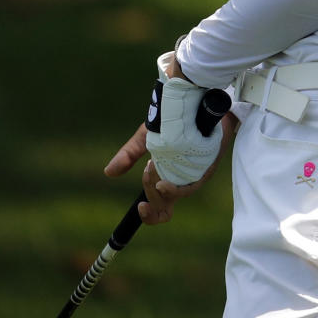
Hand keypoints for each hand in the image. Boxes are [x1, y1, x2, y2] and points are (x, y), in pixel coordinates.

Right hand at [104, 114, 236, 226]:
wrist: (196, 101)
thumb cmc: (173, 120)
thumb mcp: (147, 137)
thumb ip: (129, 154)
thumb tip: (109, 172)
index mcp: (169, 179)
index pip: (161, 210)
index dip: (150, 216)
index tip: (140, 207)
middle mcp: (184, 181)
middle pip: (165, 205)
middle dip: (151, 192)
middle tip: (147, 168)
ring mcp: (197, 175)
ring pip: (177, 195)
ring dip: (161, 186)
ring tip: (152, 166)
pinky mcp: (208, 166)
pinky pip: (192, 184)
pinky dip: (177, 184)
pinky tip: (165, 175)